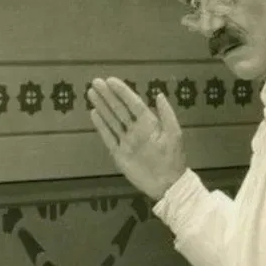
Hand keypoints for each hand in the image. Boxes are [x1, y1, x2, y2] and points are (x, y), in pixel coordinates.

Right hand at [88, 77, 187, 200]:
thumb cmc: (173, 158)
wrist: (167, 184)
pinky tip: (94, 114)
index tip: (110, 81)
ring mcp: (126, 141)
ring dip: (102, 107)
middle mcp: (135, 129)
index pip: (133, 104)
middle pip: (119, 109)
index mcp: (149, 123)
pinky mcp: (119, 153)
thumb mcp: (174, 134)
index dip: (122, 92)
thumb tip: (159, 94)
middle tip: (95, 82)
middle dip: (107, 96)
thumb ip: (167, 114)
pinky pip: (108, 137)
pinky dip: (101, 126)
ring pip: (111, 120)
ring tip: (91, 93)